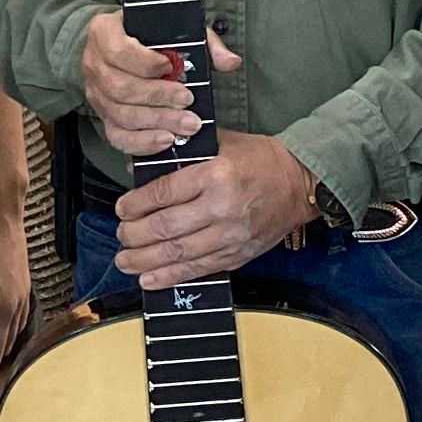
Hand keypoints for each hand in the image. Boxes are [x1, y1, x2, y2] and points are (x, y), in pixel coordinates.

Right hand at [81, 10, 237, 162]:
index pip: (118, 50)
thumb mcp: (177, 29)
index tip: (169, 67)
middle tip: (188, 103)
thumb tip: (230, 62)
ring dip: (157, 122)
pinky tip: (166, 140)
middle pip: (120, 88)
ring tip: (186, 125)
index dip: (143, 62)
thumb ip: (205, 43)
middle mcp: (94, 64)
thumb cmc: (151, 37)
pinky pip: (117, 136)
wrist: (126, 47)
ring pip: (121, 115)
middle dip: (158, 98)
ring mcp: (96, 93)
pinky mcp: (103, 117)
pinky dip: (142, 142)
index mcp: (104, 33)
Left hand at [113, 131, 321, 288]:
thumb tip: (144, 169)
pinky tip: (149, 279)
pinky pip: (198, 270)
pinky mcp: (238, 255)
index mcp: (216, 174)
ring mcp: (231, 235)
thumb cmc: (261, 160)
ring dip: (145, 260)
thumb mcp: (222, 143)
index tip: (122, 209)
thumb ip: (184, 154)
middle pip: (166, 227)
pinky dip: (170, 277)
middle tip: (121, 235)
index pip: (164, 193)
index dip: (136, 204)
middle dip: (135, 235)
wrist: (301, 183)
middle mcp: (222, 207)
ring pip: (178, 253)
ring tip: (125, 261)